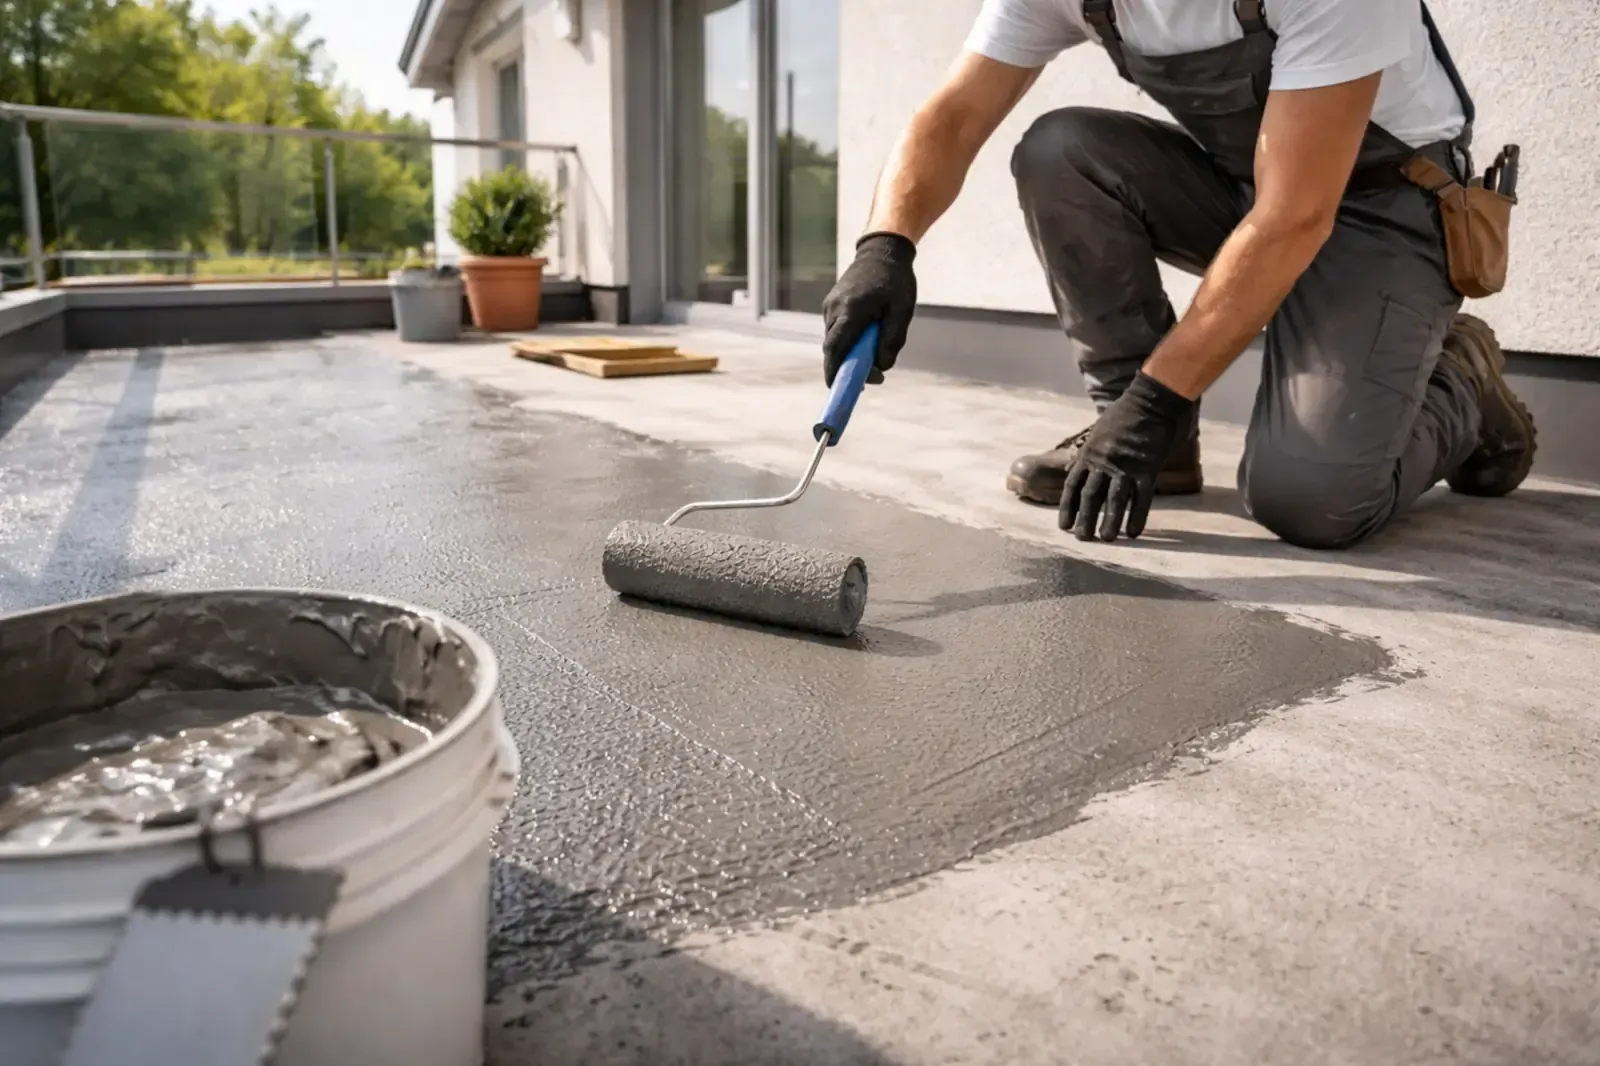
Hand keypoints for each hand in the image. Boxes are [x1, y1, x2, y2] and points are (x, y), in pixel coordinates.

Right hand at [821, 232, 916, 385]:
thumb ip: (892, 340)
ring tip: (874, 353)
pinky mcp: (831, 305)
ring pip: (834, 341)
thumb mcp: (902, 311)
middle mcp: (834, 309)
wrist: (880, 251)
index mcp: (851, 310)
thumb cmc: (895, 281)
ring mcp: (829, 306)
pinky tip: (866, 339)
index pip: (835, 348)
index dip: (834, 372)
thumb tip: (882, 367)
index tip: (837, 389)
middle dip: (846, 368)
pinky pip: (836, 331)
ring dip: (849, 354)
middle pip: (833, 349)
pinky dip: (848, 342)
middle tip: (872, 378)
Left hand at [1060, 372, 1195, 542]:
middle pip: (1091, 497)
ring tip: (1106, 540)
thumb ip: (1088, 454)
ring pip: (1115, 500)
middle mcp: (1104, 463)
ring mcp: (1126, 466)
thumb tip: (1076, 469)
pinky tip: (1133, 533)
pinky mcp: (1148, 468)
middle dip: (1085, 520)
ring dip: (1109, 522)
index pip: (1073, 486)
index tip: (1064, 526)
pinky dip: (1137, 516)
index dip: (1068, 508)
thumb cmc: (1124, 416)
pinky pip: (1141, 498)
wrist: (1150, 402)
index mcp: (1089, 455)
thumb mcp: (1096, 433)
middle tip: (1082, 539)